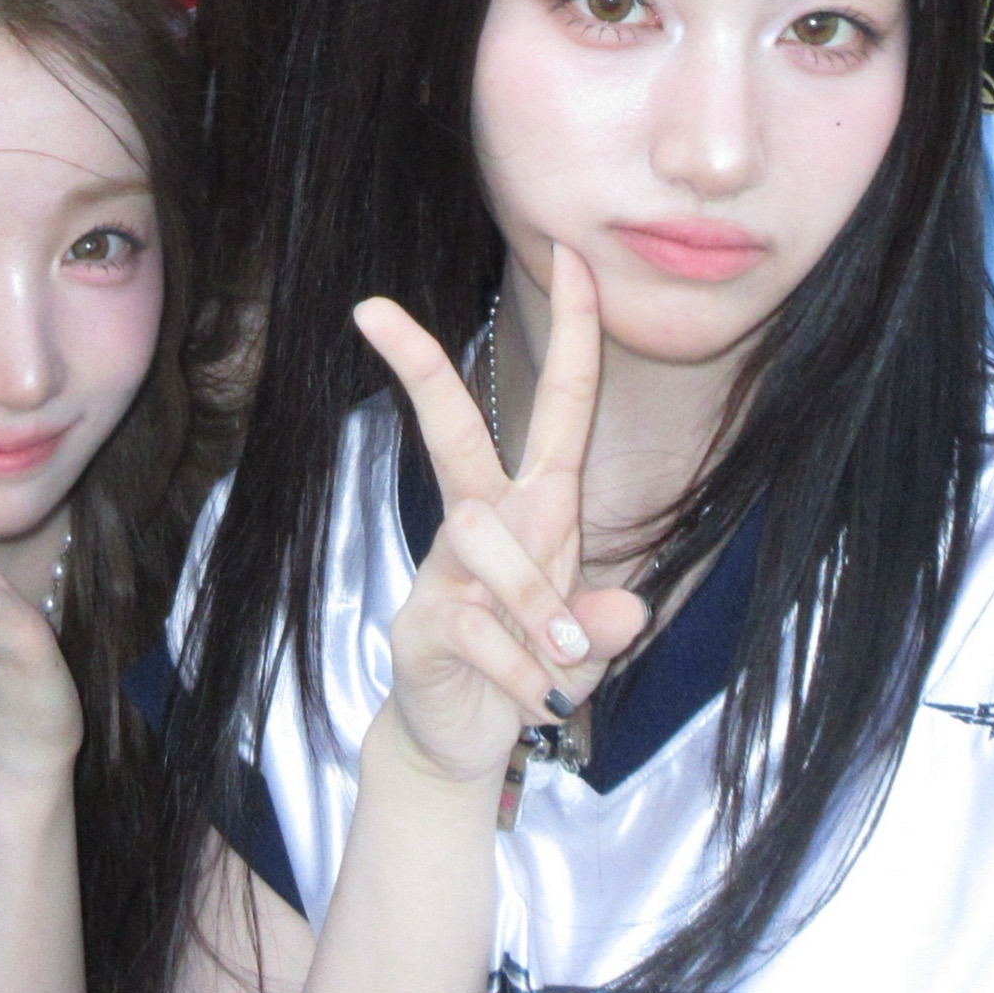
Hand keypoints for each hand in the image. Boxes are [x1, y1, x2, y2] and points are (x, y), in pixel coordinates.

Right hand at [351, 250, 651, 790]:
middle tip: (372, 307)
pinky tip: (535, 706)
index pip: (561, 403)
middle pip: (453, 429)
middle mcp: (486, 519)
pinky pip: (485, 630)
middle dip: (421, 367)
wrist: (463, 738)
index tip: (568, 254)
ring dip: (541, 610)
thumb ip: (603, 624)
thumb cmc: (530, 664)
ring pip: (490, 541)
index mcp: (538, 504)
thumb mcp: (585, 644)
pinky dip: (525, 677)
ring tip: (562, 671)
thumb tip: (621, 615)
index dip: (575, 331)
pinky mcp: (427, 621)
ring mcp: (447, 567)